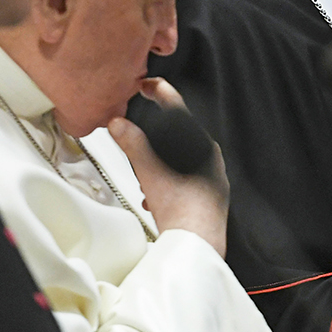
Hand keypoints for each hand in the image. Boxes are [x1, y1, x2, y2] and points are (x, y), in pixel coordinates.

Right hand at [107, 78, 228, 255]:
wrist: (197, 246)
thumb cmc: (183, 211)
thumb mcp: (149, 172)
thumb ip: (133, 144)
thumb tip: (119, 124)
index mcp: (203, 147)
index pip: (180, 110)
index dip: (161, 93)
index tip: (149, 85)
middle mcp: (213, 160)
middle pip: (181, 136)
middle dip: (156, 137)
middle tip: (139, 132)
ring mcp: (213, 180)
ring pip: (182, 161)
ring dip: (160, 164)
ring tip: (145, 175)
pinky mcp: (210, 198)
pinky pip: (185, 180)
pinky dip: (167, 182)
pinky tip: (154, 197)